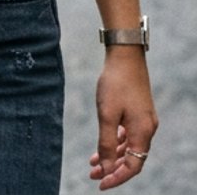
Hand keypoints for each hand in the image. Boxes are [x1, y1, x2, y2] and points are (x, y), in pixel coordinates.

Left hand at [87, 51, 155, 188]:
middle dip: (112, 169)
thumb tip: (107, 168)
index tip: (100, 185)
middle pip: (131, 159)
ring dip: (112, 156)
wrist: (125, 58)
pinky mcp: (137, 113)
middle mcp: (147, 129)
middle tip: (92, 176)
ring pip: (128, 147)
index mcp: (143, 133)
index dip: (117, 178)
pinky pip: (127, 135)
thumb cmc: (115, 85)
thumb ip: (107, 142)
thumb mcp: (107, 115)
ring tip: (92, 164)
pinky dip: (114, 143)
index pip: (133, 166)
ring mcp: (143, 121)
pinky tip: (101, 146)